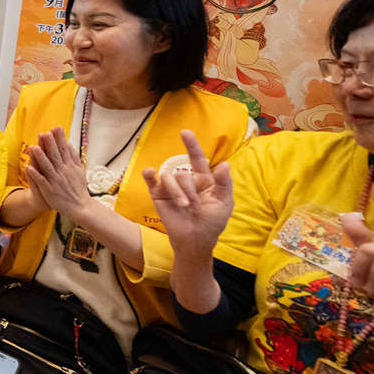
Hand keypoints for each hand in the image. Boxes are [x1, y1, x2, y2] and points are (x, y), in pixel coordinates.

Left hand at [24, 127, 90, 222]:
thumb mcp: (79, 170)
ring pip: (47, 167)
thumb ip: (73, 156)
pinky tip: (28, 167)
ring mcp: (56, 181)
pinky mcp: (50, 190)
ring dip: (40, 157)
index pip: (64, 149)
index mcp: (70, 166)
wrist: (80, 207)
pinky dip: (35, 174)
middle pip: (55, 155)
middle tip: (44, 133)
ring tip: (33, 147)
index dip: (59, 139)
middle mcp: (63, 172)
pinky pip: (41, 181)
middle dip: (49, 144)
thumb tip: (68, 143)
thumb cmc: (78, 188)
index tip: (55, 128)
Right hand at [141, 129, 233, 259]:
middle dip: (189, 188)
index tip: (185, 132)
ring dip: (178, 192)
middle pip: (183, 172)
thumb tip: (224, 164)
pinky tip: (149, 172)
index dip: (191, 145)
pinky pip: (152, 181)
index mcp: (203, 179)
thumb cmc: (212, 222)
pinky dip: (149, 175)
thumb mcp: (224, 203)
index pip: (196, 158)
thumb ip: (224, 183)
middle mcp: (186, 180)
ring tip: (184, 206)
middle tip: (194, 205)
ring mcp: (171, 187)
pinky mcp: (158, 195)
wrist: (195, 241)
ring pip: (170, 177)